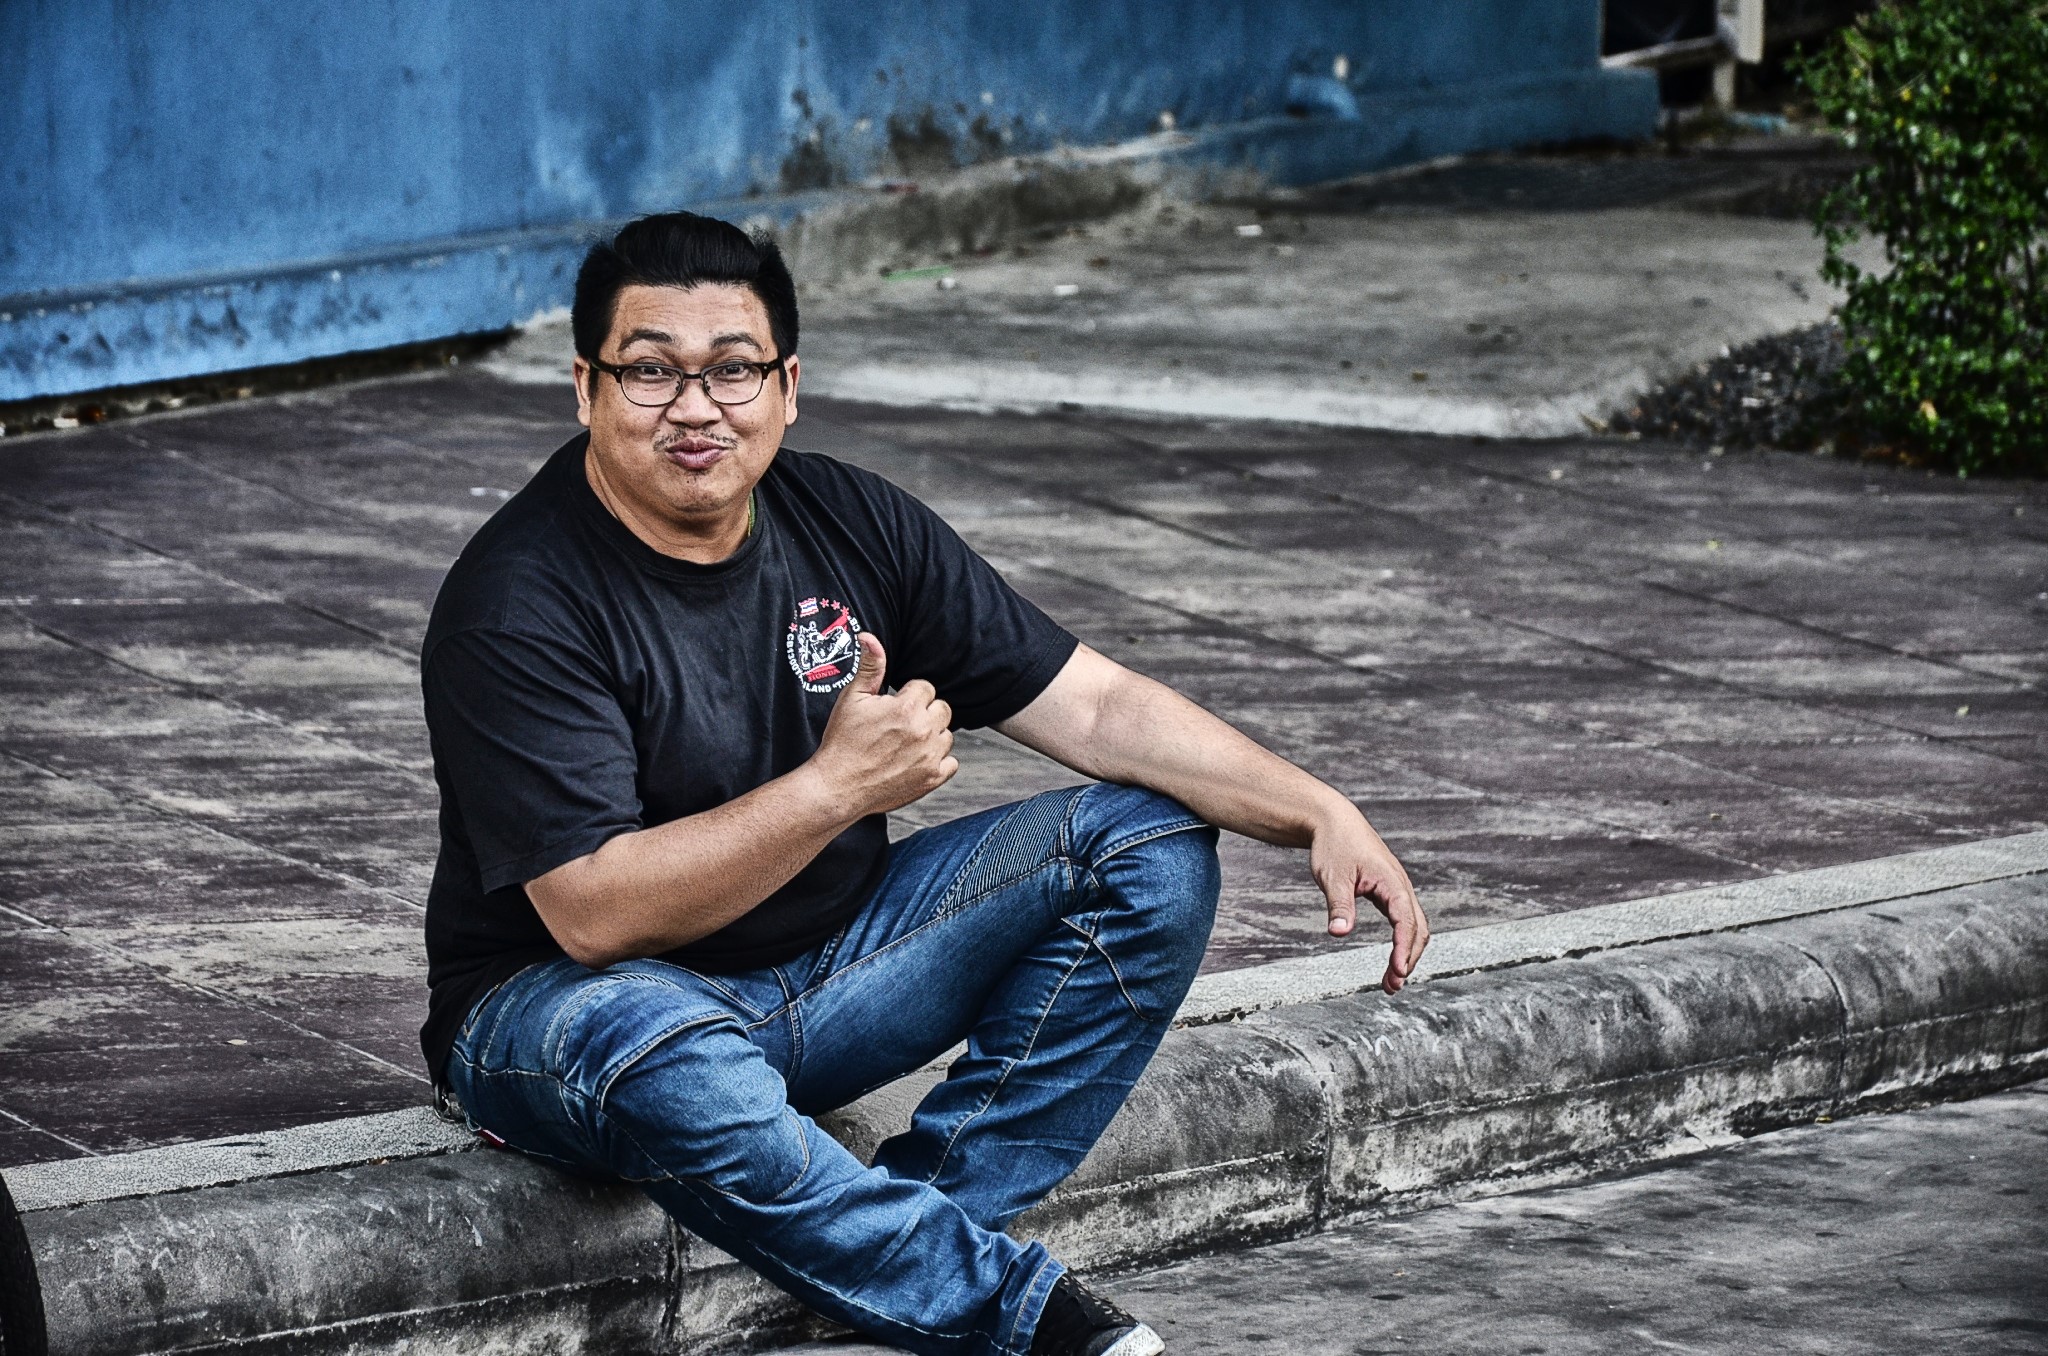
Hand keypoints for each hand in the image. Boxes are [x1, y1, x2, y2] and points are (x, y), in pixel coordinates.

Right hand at [810, 633, 958, 818]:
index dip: (908, 695)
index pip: (925, 688)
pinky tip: (916, 760)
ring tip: (904, 743)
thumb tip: (870, 637)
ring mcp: (930, 757)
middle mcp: (924, 731)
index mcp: (907, 707)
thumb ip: (869, 667)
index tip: (893, 707)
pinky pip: (951, 763)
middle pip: (941, 709)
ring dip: (931, 736)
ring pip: (946, 735)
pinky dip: (938, 761)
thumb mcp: (852, 699)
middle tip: (899, 724)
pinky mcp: (932, 779)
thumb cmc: (842, 742)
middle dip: (924, 712)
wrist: (837, 786)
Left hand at [1310, 804, 1428, 993]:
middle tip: (1391, 986)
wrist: (1334, 821)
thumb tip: (1338, 933)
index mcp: (1392, 882)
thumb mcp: (1332, 877)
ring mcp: (1397, 889)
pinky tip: (1392, 959)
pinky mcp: (1389, 892)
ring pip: (1414, 926)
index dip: (1404, 949)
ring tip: (1390, 982)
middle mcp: (1401, 887)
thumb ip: (1339, 905)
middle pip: (1418, 929)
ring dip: (1407, 953)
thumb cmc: (1333, 845)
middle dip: (1409, 958)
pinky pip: (1404, 920)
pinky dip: (1402, 942)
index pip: (1406, 922)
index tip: (1398, 972)